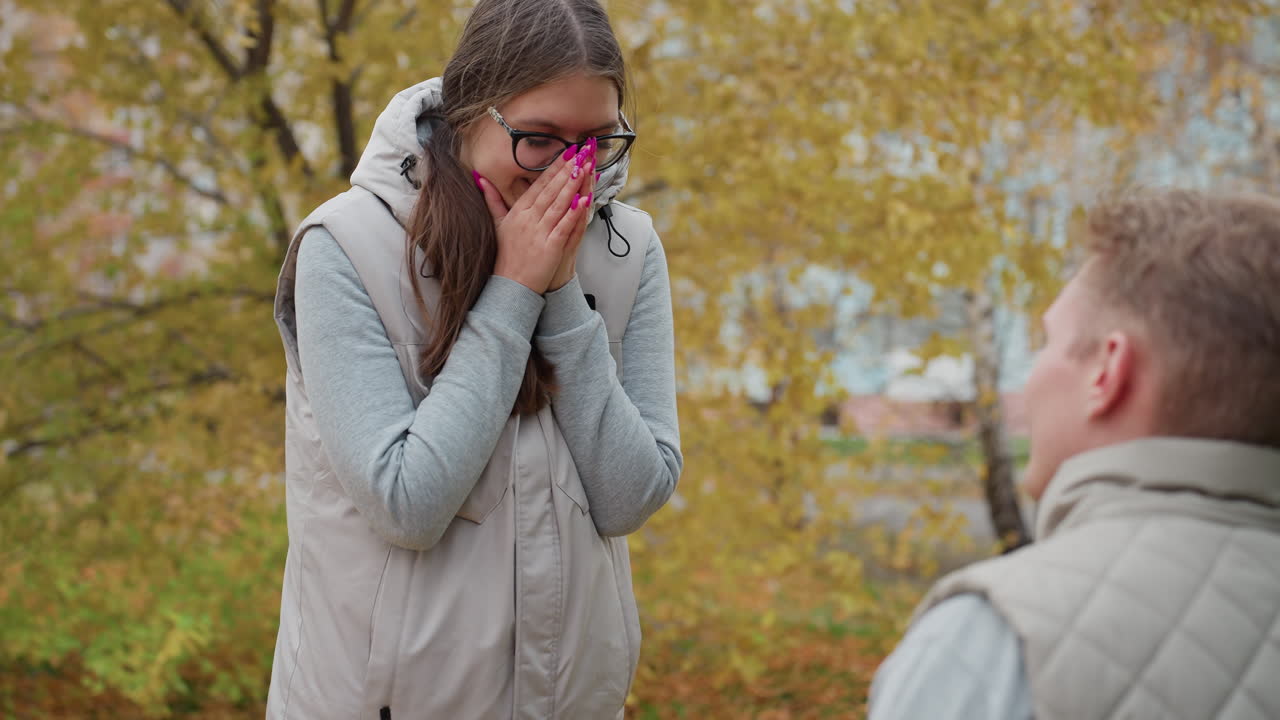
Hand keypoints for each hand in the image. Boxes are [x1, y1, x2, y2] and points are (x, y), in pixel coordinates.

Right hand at [476, 144, 592, 294]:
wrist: (510, 286)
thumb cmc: (506, 256)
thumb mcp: (497, 224)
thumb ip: (491, 200)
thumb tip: (479, 178)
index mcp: (518, 212)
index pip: (539, 185)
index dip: (553, 167)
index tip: (566, 153)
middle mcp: (528, 219)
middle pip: (550, 190)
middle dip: (566, 169)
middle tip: (580, 151)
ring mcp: (539, 233)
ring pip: (558, 204)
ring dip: (573, 184)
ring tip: (584, 167)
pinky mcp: (550, 247)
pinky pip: (564, 226)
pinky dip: (574, 213)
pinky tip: (584, 200)